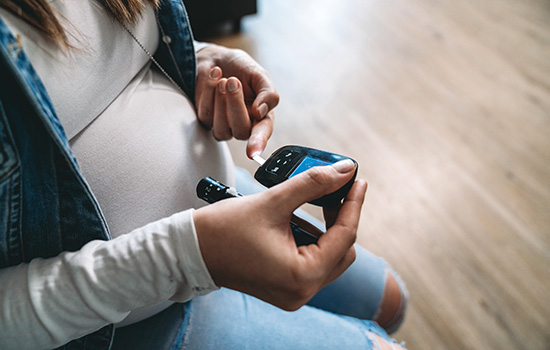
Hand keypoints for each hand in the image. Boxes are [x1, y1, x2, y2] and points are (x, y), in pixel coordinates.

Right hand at [193, 160, 366, 310]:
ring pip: (329, 257)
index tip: (358, 180)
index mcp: (301, 275)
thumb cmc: (225, 228)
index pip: (344, 236)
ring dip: (325, 228)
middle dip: (340, 217)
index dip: (353, 204)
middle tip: (335, 189)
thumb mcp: (274, 201)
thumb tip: (345, 170)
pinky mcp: (286, 288)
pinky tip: (297, 220)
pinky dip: (311, 240)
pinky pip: (312, 262)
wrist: (192, 249)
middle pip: (342, 250)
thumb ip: (313, 184)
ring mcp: (294, 293)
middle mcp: (302, 291)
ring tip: (311, 202)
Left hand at [195, 45, 279, 157]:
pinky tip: (214, 76)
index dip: (258, 143)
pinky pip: (206, 114)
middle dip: (235, 105)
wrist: (217, 59)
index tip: (253, 152)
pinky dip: (208, 92)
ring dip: (221, 101)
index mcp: (262, 117)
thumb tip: (261, 112)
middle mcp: (244, 125)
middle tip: (233, 81)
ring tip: (224, 79)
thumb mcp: (260, 76)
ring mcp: (224, 125)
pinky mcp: (206, 119)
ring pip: (221, 129)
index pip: (262, 134)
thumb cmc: (242, 69)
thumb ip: (268, 93)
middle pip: (240, 131)